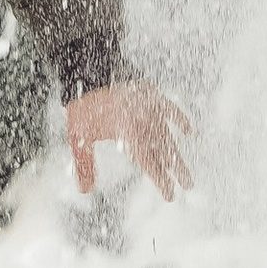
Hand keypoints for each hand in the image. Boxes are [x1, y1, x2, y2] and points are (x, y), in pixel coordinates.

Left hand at [65, 81, 191, 201]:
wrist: (91, 71)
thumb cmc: (83, 106)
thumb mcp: (79, 137)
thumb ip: (84, 164)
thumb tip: (84, 191)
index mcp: (128, 132)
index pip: (149, 162)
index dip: (160, 180)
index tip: (170, 195)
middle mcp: (144, 121)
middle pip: (163, 151)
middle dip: (176, 170)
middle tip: (188, 186)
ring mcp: (150, 108)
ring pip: (167, 136)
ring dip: (177, 156)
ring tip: (187, 175)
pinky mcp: (152, 96)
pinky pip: (170, 109)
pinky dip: (179, 118)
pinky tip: (188, 131)